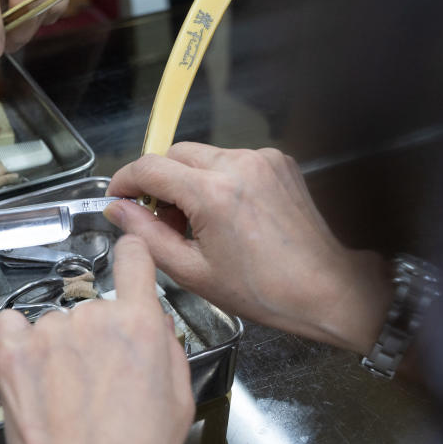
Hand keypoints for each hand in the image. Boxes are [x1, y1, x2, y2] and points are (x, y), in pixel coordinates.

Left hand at [0, 235, 193, 443]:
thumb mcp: (179, 403)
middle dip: (99, 334)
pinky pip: (12, 323)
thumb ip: (169, 350)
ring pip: (57, 321)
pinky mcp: (12, 349)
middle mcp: (93, 318)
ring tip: (67, 392)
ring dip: (61, 346)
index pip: (134, 257)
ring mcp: (49, 331)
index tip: (128, 258)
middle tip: (100, 379)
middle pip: (96, 304)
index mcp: (139, 325)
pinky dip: (19, 338)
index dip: (132, 256)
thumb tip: (157, 326)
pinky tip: (32, 368)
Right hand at [104, 143, 391, 354]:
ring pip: (202, 155)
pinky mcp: (278, 161)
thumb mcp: (191, 271)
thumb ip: (146, 235)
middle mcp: (237, 164)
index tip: (118, 198)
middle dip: (159, 182)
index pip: (149, 167)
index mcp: (212, 193)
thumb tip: (117, 209)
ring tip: (200, 223)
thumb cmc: (260, 289)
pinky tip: (228, 214)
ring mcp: (261, 158)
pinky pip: (231, 160)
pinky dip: (218, 179)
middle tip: (163, 221)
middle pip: (174, 154)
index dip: (125, 181)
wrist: (324, 287)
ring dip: (189, 180)